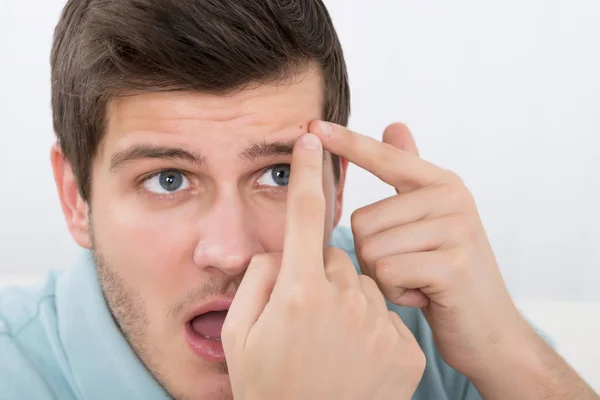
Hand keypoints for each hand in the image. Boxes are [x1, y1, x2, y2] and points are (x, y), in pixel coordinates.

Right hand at [222, 133, 424, 399]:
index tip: (311, 138)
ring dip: (346, 302)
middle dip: (319, 273)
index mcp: (297, 294)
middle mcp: (342, 302)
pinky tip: (354, 359)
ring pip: (362, 286)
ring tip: (330, 342)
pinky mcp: (405, 350)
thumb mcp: (240, 335)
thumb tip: (281, 252)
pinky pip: (384, 315)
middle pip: (335, 257)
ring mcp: (378, 326)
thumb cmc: (268, 390)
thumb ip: (258, 280)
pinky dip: (370, 328)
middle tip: (305, 315)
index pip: (305, 215)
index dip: (309, 172)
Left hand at [311, 121, 532, 379]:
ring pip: (370, 248)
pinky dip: (396, 293)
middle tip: (410, 268)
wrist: (490, 330)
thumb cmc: (447, 274)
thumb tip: (394, 124)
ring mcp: (456, 229)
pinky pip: (387, 273)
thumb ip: (410, 173)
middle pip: (362, 220)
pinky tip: (423, 297)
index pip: (384, 157)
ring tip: (417, 281)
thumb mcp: (430, 219)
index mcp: (441, 183)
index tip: (315, 124)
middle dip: (373, 254)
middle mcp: (452, 197)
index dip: (348, 142)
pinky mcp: (453, 265)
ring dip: (384, 276)